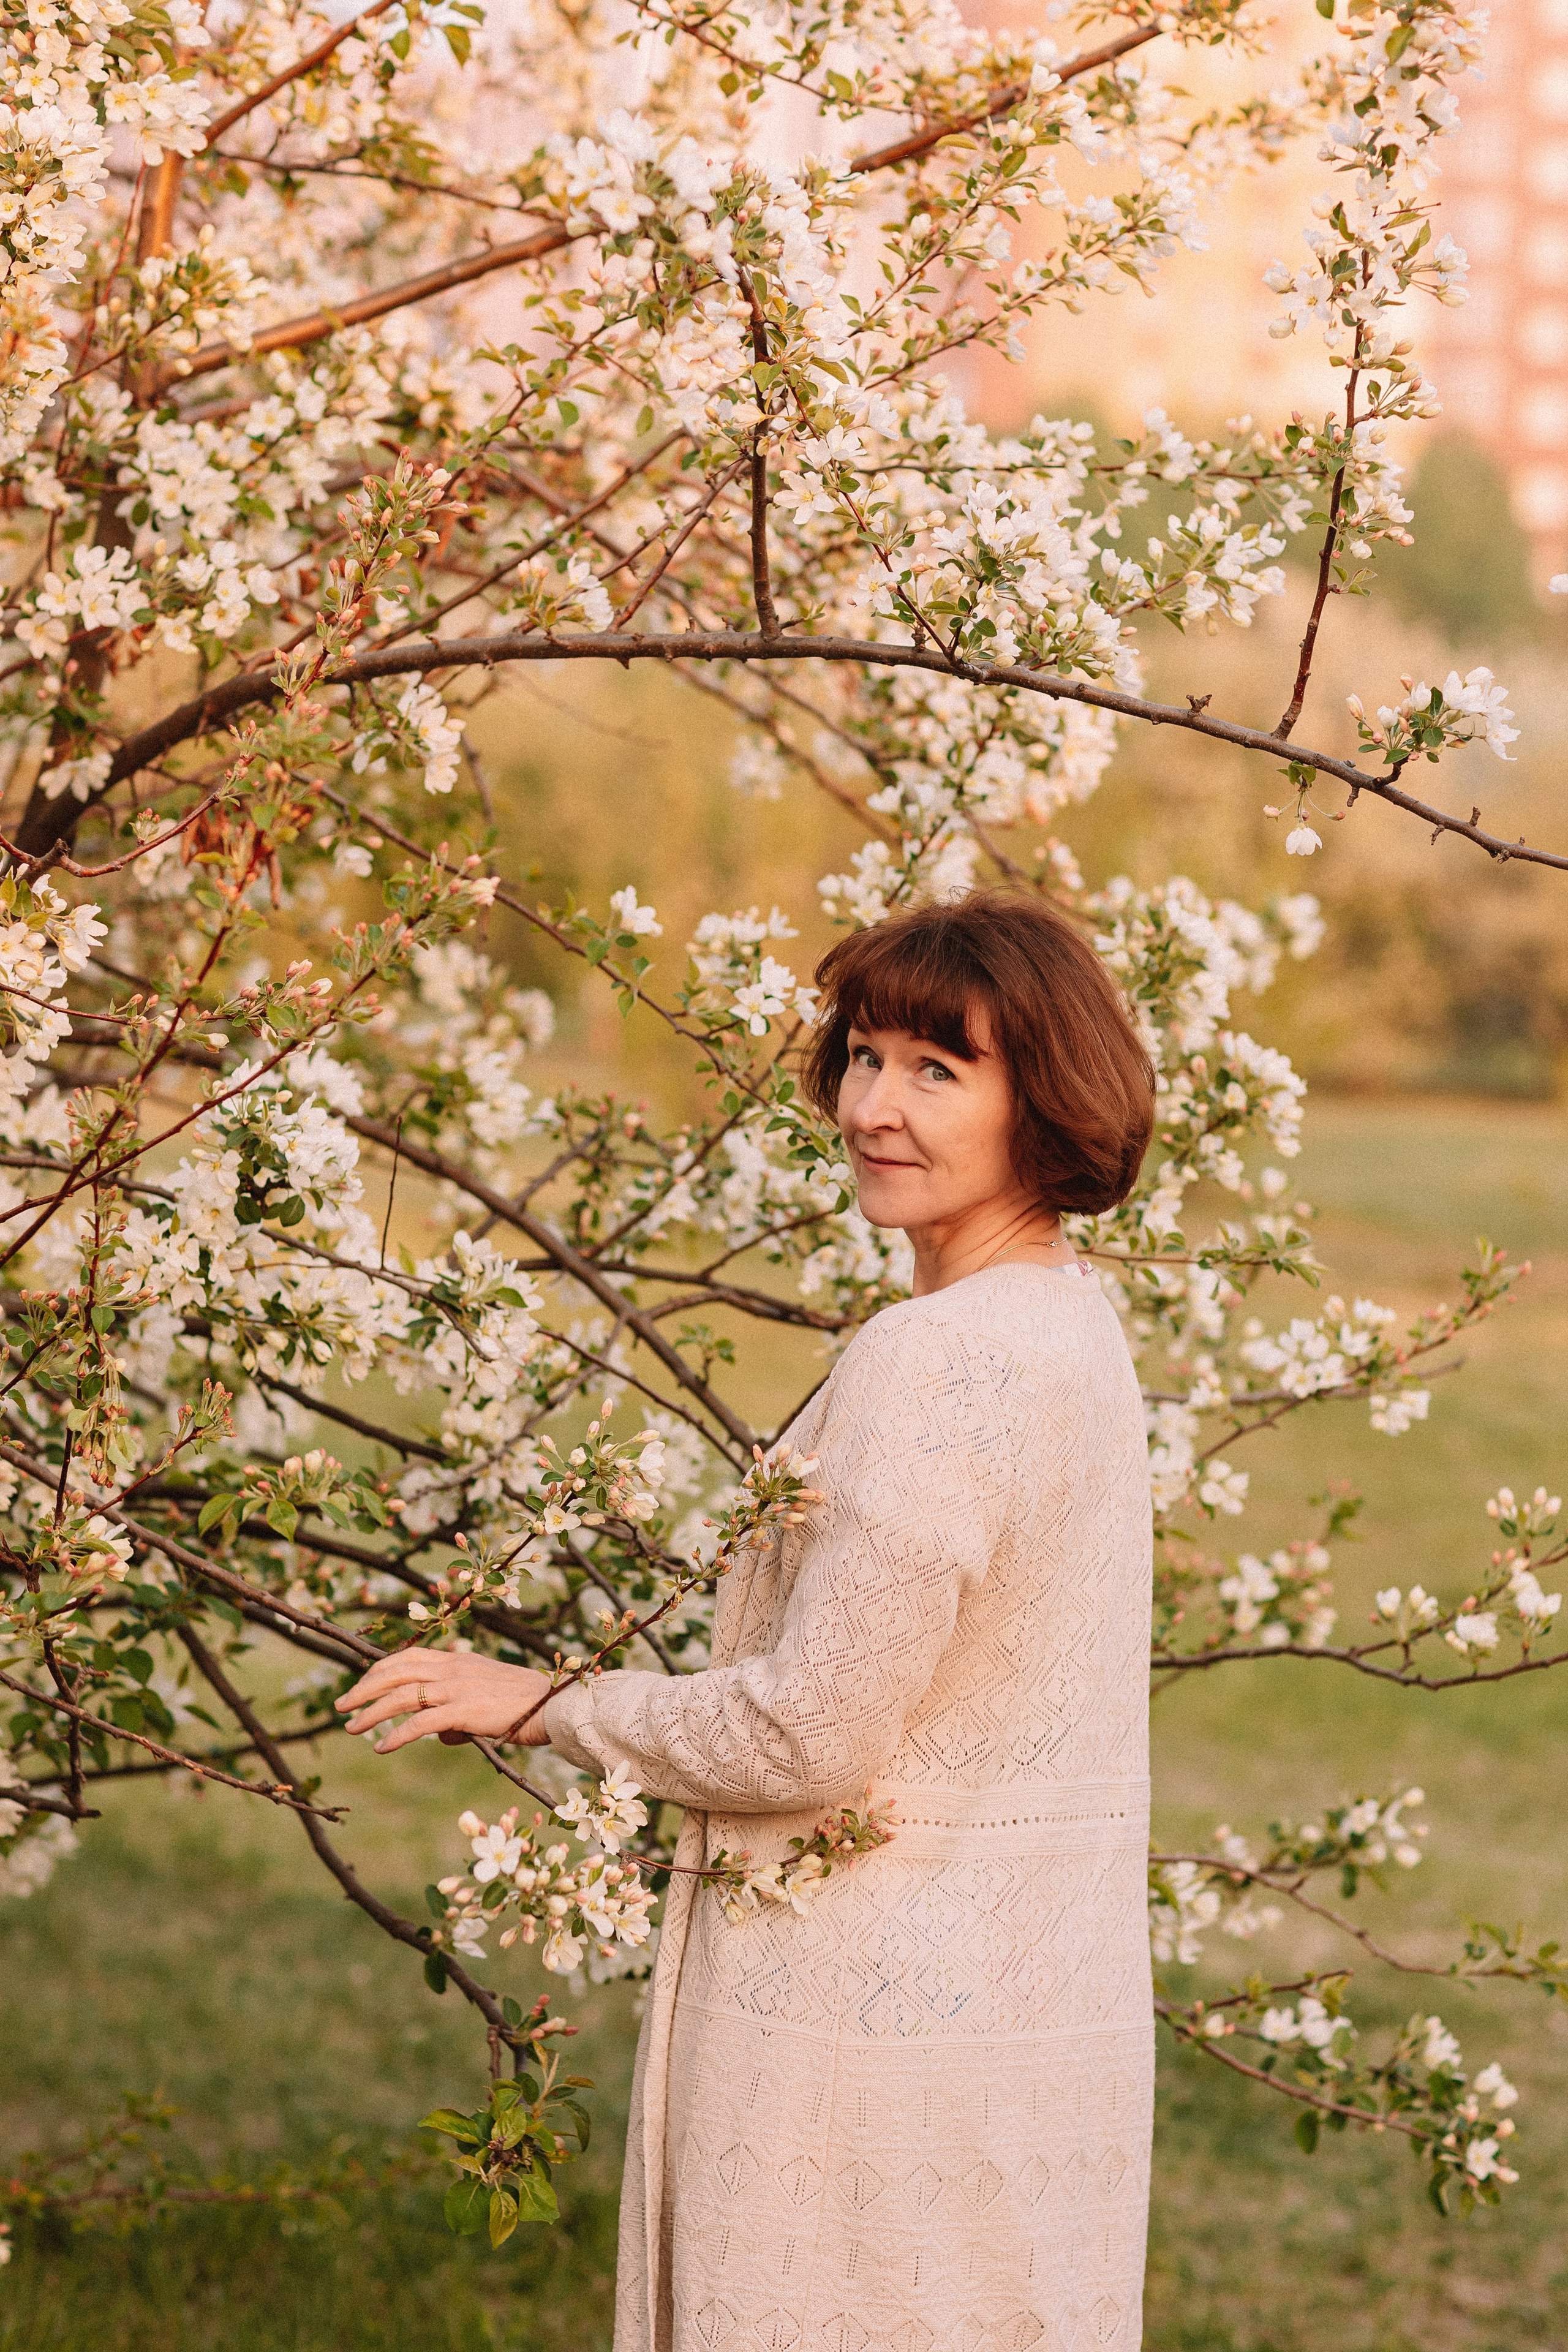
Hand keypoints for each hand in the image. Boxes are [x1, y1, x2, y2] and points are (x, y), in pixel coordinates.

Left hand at [335, 1650, 554, 1753]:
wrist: (553, 1705)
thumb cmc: (524, 1704)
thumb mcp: (485, 1697)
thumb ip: (457, 1710)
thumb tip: (441, 1735)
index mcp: (458, 1659)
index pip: (409, 1656)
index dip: (380, 1669)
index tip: (361, 1684)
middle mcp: (453, 1668)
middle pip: (396, 1672)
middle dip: (364, 1688)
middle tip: (340, 1706)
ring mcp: (457, 1687)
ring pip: (401, 1695)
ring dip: (370, 1712)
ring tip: (350, 1728)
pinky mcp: (463, 1710)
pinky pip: (420, 1723)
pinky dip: (396, 1735)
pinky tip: (381, 1748)